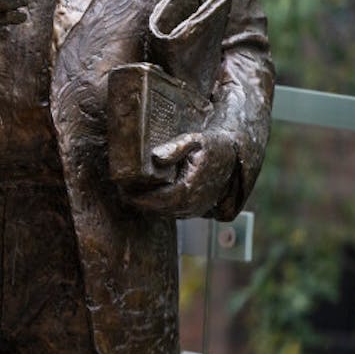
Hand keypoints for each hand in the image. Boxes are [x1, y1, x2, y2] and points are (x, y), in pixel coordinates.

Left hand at [118, 131, 236, 218]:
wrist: (232, 156)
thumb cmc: (211, 145)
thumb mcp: (195, 140)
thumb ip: (175, 148)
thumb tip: (155, 158)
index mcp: (189, 188)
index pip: (156, 199)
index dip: (137, 196)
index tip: (122, 188)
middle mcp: (192, 203)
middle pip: (157, 209)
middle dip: (138, 201)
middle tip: (122, 189)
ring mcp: (195, 209)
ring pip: (163, 213)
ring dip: (146, 205)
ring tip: (130, 191)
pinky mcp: (195, 210)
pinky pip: (171, 212)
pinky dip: (157, 206)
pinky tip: (147, 194)